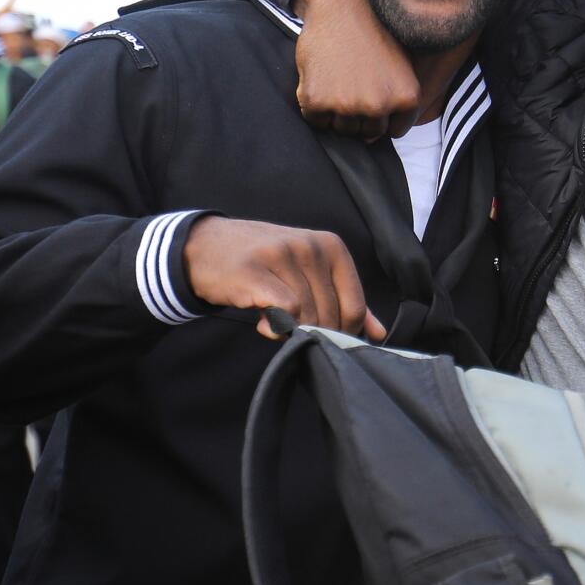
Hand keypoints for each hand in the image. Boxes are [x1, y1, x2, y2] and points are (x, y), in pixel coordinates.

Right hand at [184, 216, 384, 341]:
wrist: (206, 247)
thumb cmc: (264, 263)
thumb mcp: (308, 272)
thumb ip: (345, 300)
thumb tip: (378, 333)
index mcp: (331, 245)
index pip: (354, 305)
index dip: (345, 332)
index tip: (327, 338)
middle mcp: (309, 246)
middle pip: (330, 314)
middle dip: (317, 335)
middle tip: (295, 334)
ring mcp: (282, 255)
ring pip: (307, 315)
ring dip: (293, 332)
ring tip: (277, 324)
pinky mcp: (254, 271)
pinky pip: (282, 311)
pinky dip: (276, 328)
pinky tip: (263, 324)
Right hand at [294, 0, 419, 140]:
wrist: (340, 6)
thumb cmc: (372, 33)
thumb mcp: (402, 66)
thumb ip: (398, 99)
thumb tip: (381, 131)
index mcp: (405, 98)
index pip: (393, 131)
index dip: (380, 117)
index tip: (371, 99)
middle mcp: (378, 106)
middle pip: (366, 133)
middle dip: (359, 115)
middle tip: (351, 85)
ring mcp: (346, 105)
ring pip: (340, 129)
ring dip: (336, 112)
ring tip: (337, 81)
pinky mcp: (316, 100)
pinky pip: (315, 120)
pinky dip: (314, 105)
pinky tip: (320, 80)